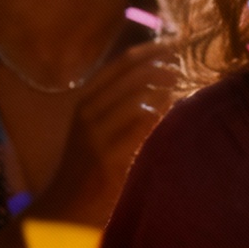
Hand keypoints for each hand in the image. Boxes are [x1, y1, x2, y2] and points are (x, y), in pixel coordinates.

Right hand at [24, 41, 183, 228]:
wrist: (65, 204)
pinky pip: (139, 128)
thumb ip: (118, 99)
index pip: (121, 63)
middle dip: (161, 65)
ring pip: (137, 98)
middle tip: (183, 63)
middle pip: (131, 75)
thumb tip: (155, 73)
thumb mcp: (94, 124)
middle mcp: (88, 111)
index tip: (174, 43)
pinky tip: (170, 112)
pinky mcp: (107, 157)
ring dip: (163, 89)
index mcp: (85, 99)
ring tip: (180, 84)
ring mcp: (96, 134)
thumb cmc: (85, 161)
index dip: (150, 50)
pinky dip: (157, 116)